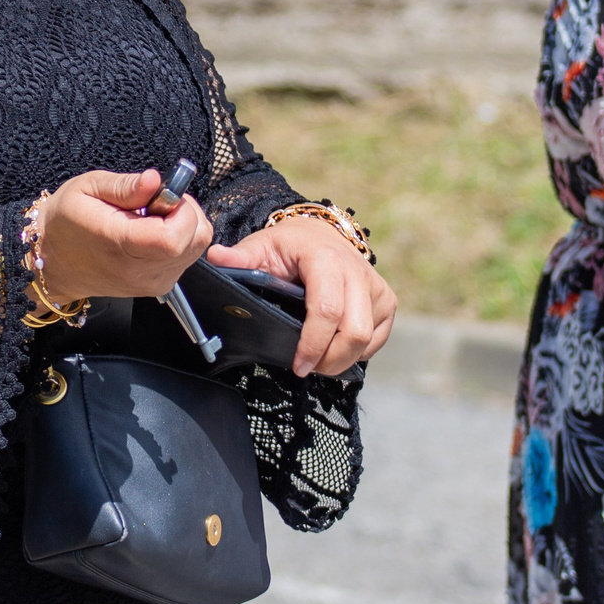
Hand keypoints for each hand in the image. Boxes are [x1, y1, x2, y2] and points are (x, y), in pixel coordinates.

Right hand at [32, 169, 214, 301]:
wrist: (53, 261)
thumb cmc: (67, 221)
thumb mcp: (87, 188)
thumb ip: (125, 185)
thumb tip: (155, 180)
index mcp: (120, 244)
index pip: (174, 237)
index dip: (181, 209)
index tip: (162, 195)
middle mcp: (140, 271)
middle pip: (195, 240)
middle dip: (186, 211)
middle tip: (155, 202)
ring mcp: (152, 283)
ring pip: (197, 247)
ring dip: (183, 225)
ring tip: (149, 218)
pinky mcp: (159, 286)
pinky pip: (187, 257)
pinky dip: (179, 239)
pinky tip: (151, 232)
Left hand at [209, 217, 397, 375]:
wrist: (320, 235)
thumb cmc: (288, 246)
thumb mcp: (261, 246)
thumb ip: (240, 258)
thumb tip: (216, 257)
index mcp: (325, 259)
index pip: (327, 310)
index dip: (313, 344)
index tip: (297, 366)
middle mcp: (357, 271)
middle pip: (354, 332)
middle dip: (330, 360)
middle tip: (306, 368)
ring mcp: (376, 286)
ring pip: (368, 339)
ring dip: (343, 359)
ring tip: (318, 361)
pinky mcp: (387, 299)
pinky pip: (378, 339)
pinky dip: (358, 352)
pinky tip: (334, 348)